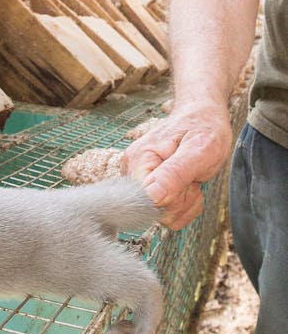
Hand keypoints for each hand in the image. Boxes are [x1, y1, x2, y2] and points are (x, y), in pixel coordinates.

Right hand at [122, 102, 231, 229]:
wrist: (202, 118)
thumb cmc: (203, 127)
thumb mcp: (199, 148)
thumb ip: (174, 173)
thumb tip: (150, 197)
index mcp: (139, 160)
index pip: (148, 201)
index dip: (173, 198)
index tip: (188, 180)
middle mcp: (131, 171)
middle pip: (155, 211)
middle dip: (181, 200)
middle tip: (192, 177)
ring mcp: (138, 181)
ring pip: (162, 215)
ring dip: (184, 202)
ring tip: (190, 178)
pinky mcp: (146, 189)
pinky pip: (166, 214)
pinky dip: (183, 204)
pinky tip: (186, 184)